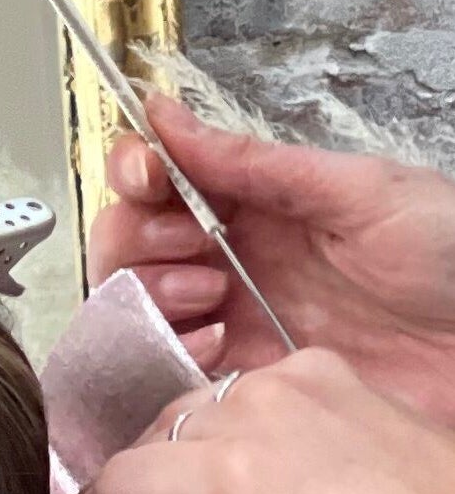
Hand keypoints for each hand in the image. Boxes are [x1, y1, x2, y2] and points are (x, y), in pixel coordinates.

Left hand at [58, 350, 454, 493]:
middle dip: (123, 483)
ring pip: (127, 490)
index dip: (175, 448)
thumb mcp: (386, 455)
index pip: (210, 404)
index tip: (160, 478)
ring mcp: (241, 476)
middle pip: (156, 439)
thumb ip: (318, 455)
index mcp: (309, 378)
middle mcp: (265, 410)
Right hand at [89, 95, 454, 427]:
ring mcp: (234, 320)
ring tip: (212, 298)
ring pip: (136, 302)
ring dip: (151, 294)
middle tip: (190, 246)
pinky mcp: (244, 379)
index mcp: (259, 204)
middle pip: (131, 241)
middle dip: (139, 237)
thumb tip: (166, 114)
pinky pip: (170, 366)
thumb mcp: (361, 192)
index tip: (149, 175)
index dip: (137, 171)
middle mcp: (234, 261)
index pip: (162, 178)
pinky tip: (222, 347)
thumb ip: (255, 162)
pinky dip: (173, 352)